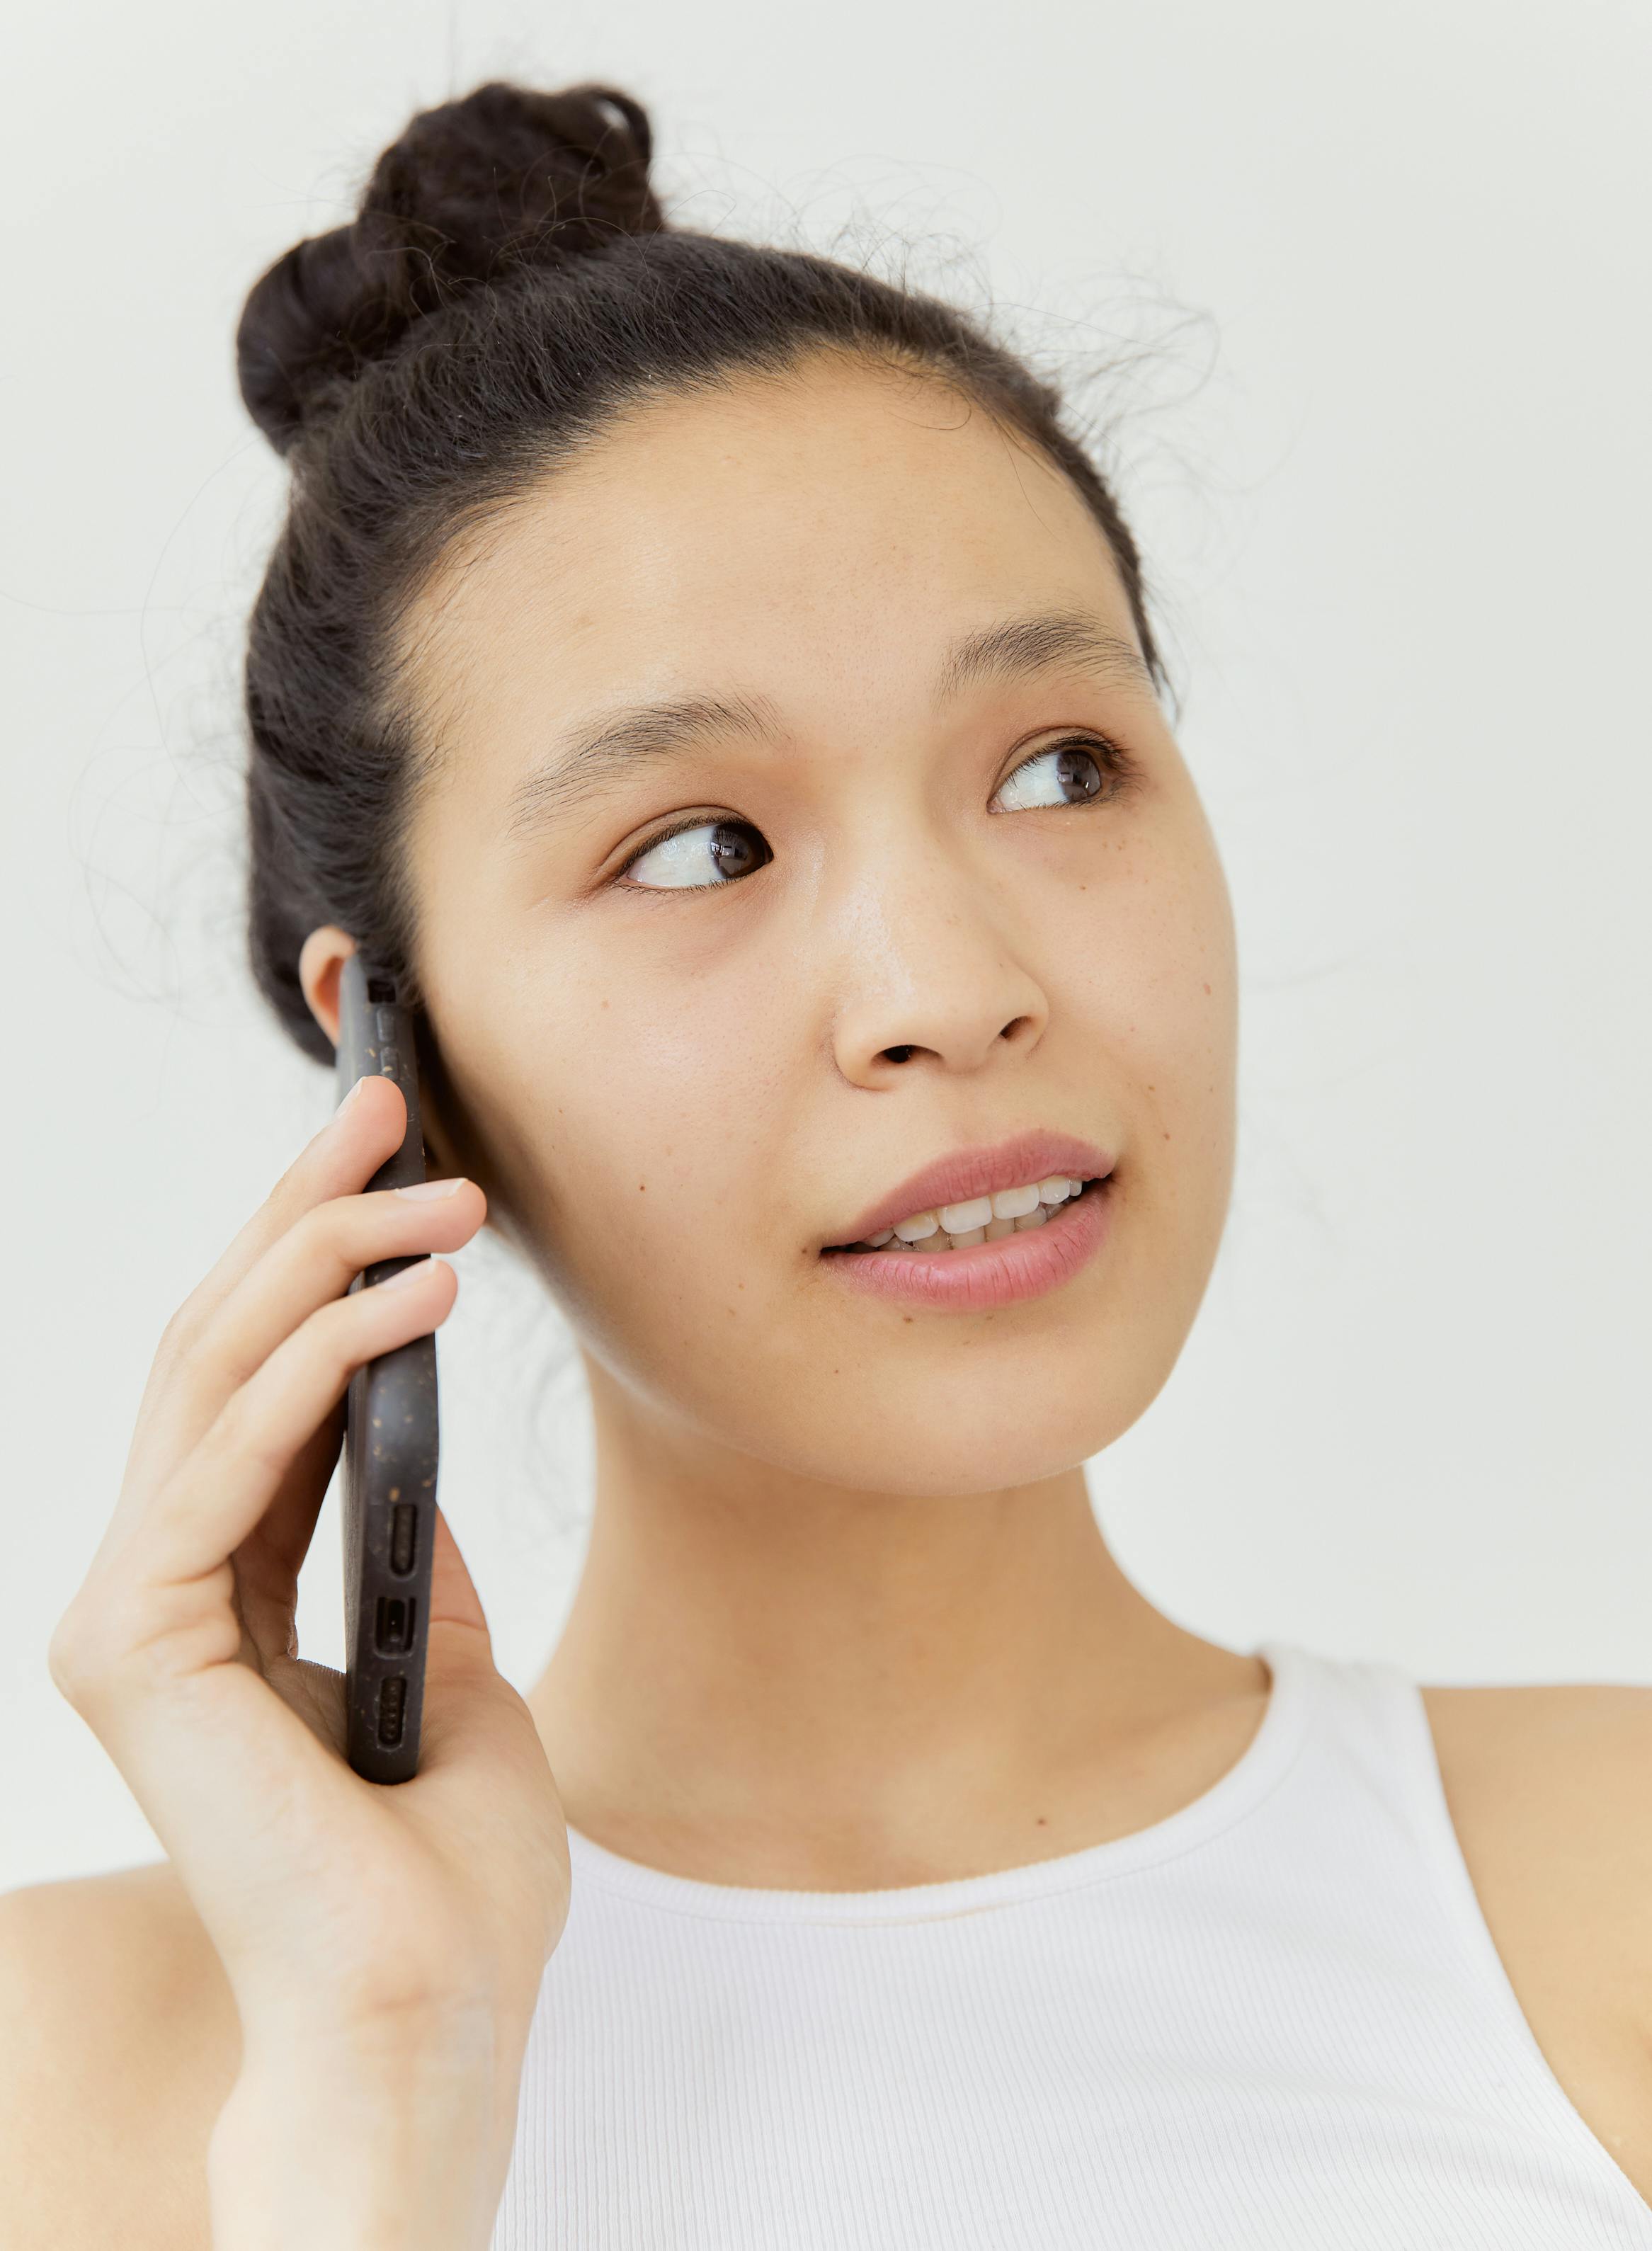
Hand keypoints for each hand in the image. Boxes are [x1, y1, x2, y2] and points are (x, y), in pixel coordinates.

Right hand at [49, 1077, 568, 2249]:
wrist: (431, 2015)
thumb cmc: (446, 1875)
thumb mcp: (453, 1670)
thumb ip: (411, 1561)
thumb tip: (413, 1452)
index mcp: (217, 1595)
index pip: (245, 1381)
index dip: (305, 1252)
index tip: (387, 1154)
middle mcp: (154, 1589)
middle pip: (213, 1347)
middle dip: (302, 1211)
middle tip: (391, 1102)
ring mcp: (129, 1613)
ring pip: (211, 1376)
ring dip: (327, 1257)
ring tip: (442, 1191)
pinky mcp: (135, 1641)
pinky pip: (229, 1458)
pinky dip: (323, 1360)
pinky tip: (414, 1297)